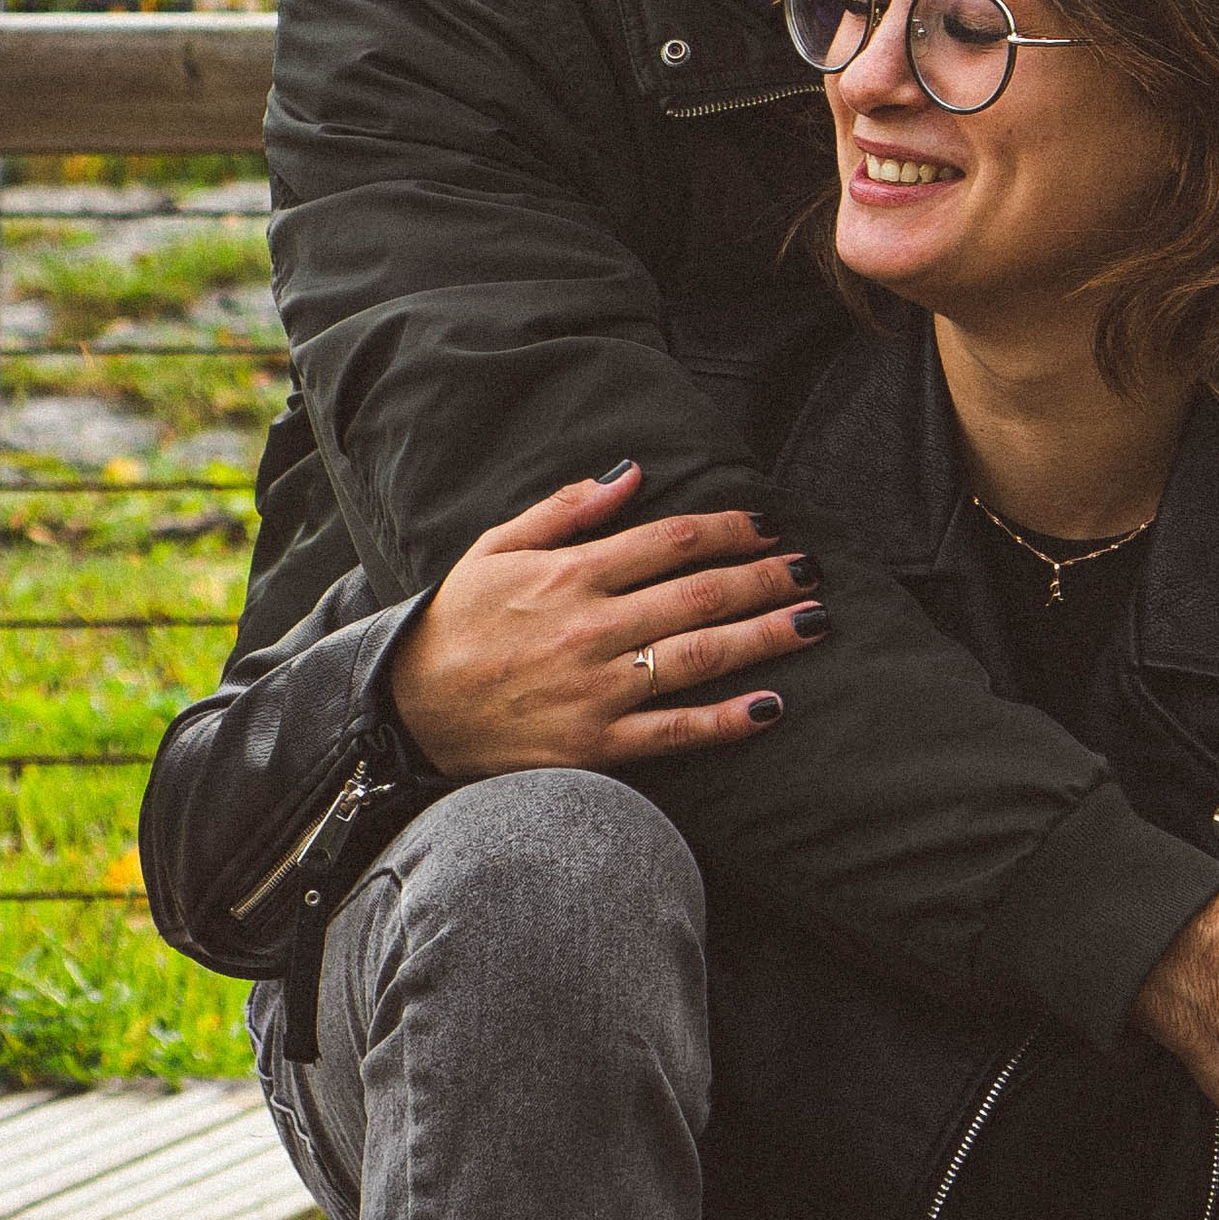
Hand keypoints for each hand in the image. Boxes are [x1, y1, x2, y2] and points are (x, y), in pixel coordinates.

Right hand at [389, 464, 824, 778]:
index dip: (728, 529)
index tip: (769, 525)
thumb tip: (633, 472)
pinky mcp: (594, 747)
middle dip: (765, 578)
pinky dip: (726, 720)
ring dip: (766, 635)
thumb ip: (565, 508)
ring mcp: (596, 690)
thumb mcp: (497, 547)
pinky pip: (674, 732)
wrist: (403, 713)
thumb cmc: (454, 623)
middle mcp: (590, 628)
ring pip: (700, 655)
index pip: (670, 540)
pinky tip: (772, 705)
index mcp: (569, 574)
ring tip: (814, 620)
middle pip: (699, 593)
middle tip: (813, 568)